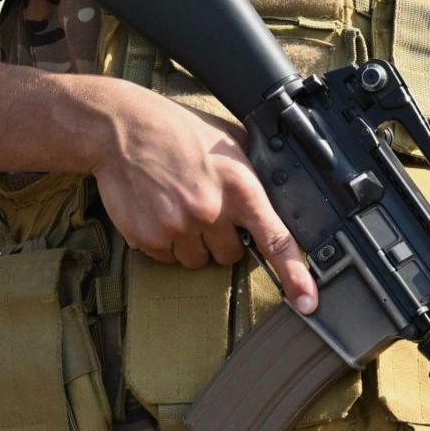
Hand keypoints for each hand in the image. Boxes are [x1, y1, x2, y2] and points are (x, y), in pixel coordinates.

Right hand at [89, 82, 316, 312]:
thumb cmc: (177, 130)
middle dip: (224, 239)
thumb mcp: (230, 139)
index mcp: (239, 187)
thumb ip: (253, 170)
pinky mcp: (148, 238)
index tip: (307, 301)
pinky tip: (159, 210)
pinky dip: (166, 242)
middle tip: (207, 208)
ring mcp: (178, 227)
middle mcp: (211, 212)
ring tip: (179, 205)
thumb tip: (278, 192)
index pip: (275, 239)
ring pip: (199, 261)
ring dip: (194, 243)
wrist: (122, 129)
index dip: (295, 274)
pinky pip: (168, 259)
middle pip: (232, 256)